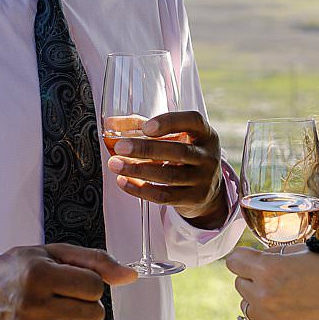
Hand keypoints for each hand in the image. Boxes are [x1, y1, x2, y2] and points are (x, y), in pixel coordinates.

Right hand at [0, 243, 137, 319]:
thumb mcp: (57, 253)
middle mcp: (32, 303)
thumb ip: (96, 261)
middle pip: (94, 314)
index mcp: (39, 274)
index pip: (95, 287)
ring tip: (57, 313)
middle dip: (87, 305)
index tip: (71, 281)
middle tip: (65, 297)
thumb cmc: (24, 269)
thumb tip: (130, 276)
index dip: (90, 283)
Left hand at [107, 110, 225, 224]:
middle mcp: (208, 156)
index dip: (169, 122)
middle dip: (146, 149)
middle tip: (120, 147)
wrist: (207, 188)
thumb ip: (142, 127)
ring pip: (169, 175)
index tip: (146, 127)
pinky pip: (164, 196)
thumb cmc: (183, 154)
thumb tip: (111, 123)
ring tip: (115, 164)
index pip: (192, 121)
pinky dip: (141, 189)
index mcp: (204, 133)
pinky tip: (123, 182)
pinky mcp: (194, 198)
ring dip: (138, 170)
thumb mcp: (173, 137)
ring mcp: (203, 179)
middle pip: (178, 151)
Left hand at [225, 247, 318, 319]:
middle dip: (253, 279)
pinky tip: (284, 313)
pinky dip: (265, 319)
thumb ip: (275, 255)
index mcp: (269, 268)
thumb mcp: (305, 252)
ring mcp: (267, 317)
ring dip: (258, 300)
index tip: (252, 261)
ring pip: (246, 305)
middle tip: (276, 280)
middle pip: (239, 283)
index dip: (245, 259)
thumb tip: (258, 257)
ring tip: (283, 298)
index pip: (234, 261)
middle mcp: (262, 294)